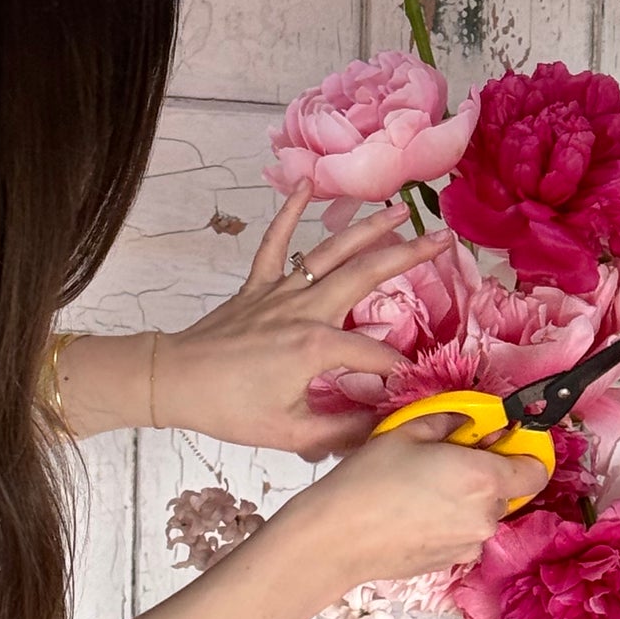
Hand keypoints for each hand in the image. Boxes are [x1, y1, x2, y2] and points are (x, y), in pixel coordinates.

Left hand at [152, 185, 449, 458]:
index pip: (375, 353)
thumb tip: (383, 426)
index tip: (412, 383)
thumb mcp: (291, 432)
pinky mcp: (257, 285)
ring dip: (367, 227)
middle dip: (409, 255)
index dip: (398, 370)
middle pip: (366, 274)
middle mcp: (304, 309)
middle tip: (445, 239)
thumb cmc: (230, 409)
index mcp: (316, 346)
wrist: (175, 381)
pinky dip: (289, 212)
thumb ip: (343, 431)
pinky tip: (307, 186)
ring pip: (331, 252)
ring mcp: (280, 291)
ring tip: (400, 208)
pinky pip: (275, 242)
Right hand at [276, 413, 550, 588]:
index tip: (506, 439)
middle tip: (451, 456)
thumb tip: (468, 421)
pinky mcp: (450, 563)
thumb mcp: (409, 430)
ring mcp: (469, 544)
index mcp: (483, 478)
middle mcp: (485, 515)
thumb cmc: (369, 481)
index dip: (525, 451)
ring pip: (484, 512)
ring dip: (468, 497)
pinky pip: (465, 533)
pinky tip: (417, 510)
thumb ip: (451, 421)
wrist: (337, 537)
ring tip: (426, 485)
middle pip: (508, 490)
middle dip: (488, 471)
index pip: (536, 470)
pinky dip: (452, 520)